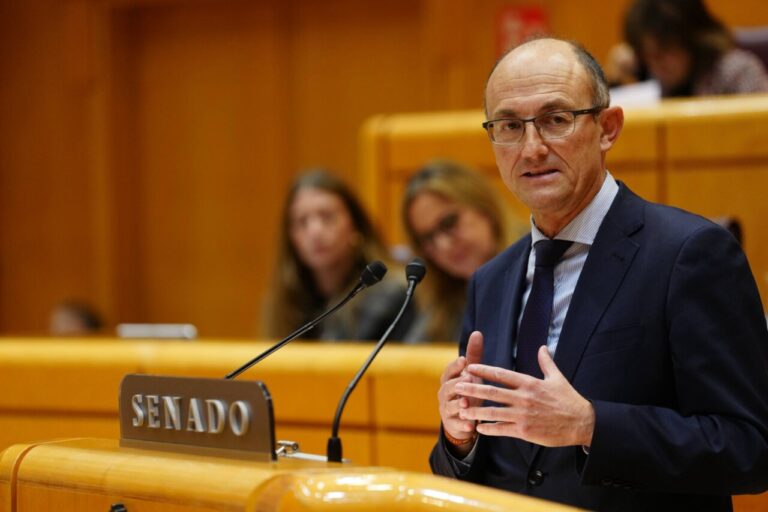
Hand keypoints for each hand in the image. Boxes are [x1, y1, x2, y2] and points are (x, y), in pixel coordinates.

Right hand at [437, 331, 483, 454]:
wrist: (460, 418)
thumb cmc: (467, 391)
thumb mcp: (471, 373)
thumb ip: (473, 355)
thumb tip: (477, 332)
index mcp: (449, 379)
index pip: (449, 370)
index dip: (455, 366)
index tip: (464, 360)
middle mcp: (444, 393)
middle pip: (448, 387)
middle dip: (457, 384)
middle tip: (467, 380)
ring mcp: (446, 408)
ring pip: (450, 405)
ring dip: (459, 404)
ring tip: (467, 403)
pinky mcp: (451, 423)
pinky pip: (456, 423)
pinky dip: (463, 424)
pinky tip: (471, 426)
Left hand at [456, 345, 594, 446]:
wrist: (582, 423)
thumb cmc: (569, 400)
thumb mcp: (557, 378)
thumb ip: (546, 362)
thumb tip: (543, 347)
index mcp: (529, 383)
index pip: (501, 375)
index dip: (483, 371)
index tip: (469, 367)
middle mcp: (524, 398)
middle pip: (492, 392)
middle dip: (473, 389)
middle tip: (457, 387)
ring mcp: (524, 416)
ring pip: (493, 413)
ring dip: (475, 411)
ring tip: (460, 410)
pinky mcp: (525, 431)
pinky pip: (502, 430)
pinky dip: (489, 429)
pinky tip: (478, 428)